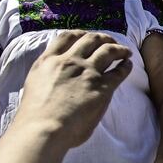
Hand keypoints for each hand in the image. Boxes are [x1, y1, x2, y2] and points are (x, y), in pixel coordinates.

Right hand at [16, 30, 131, 147]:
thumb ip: (49, 75)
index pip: (66, 37)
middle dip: (103, 38)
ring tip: (125, 51)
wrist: (43, 128)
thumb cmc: (35, 116)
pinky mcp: (102, 86)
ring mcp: (87, 72)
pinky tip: (128, 65)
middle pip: (91, 39)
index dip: (80, 33)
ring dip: (119, 48)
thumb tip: (60, 77)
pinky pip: (119, 71)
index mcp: (48, 61)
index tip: (87, 36)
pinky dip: (126, 66)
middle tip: (110, 42)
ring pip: (108, 50)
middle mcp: (69, 61)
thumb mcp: (34, 85)